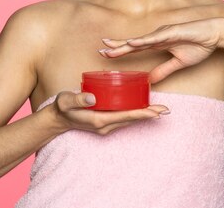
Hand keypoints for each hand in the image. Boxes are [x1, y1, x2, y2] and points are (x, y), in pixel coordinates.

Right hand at [51, 91, 168, 134]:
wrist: (57, 119)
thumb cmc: (62, 107)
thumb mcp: (66, 100)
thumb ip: (78, 98)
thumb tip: (93, 97)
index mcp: (99, 120)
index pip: (125, 116)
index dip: (142, 114)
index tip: (156, 112)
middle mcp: (105, 125)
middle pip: (131, 120)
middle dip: (149, 114)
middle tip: (167, 110)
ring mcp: (106, 126)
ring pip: (129, 120)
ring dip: (144, 115)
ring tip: (160, 109)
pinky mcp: (105, 122)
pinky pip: (123, 118)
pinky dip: (135, 114)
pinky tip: (142, 109)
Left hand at [98, 18, 223, 83]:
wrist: (215, 34)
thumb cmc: (199, 45)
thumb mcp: (179, 63)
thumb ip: (164, 70)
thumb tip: (151, 80)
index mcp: (158, 43)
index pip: (135, 48)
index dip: (121, 51)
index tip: (106, 54)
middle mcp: (157, 37)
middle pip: (132, 43)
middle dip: (116, 47)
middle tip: (99, 51)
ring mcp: (163, 33)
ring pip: (139, 40)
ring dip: (124, 44)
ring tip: (109, 47)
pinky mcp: (172, 32)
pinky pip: (155, 38)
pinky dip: (143, 41)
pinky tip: (132, 42)